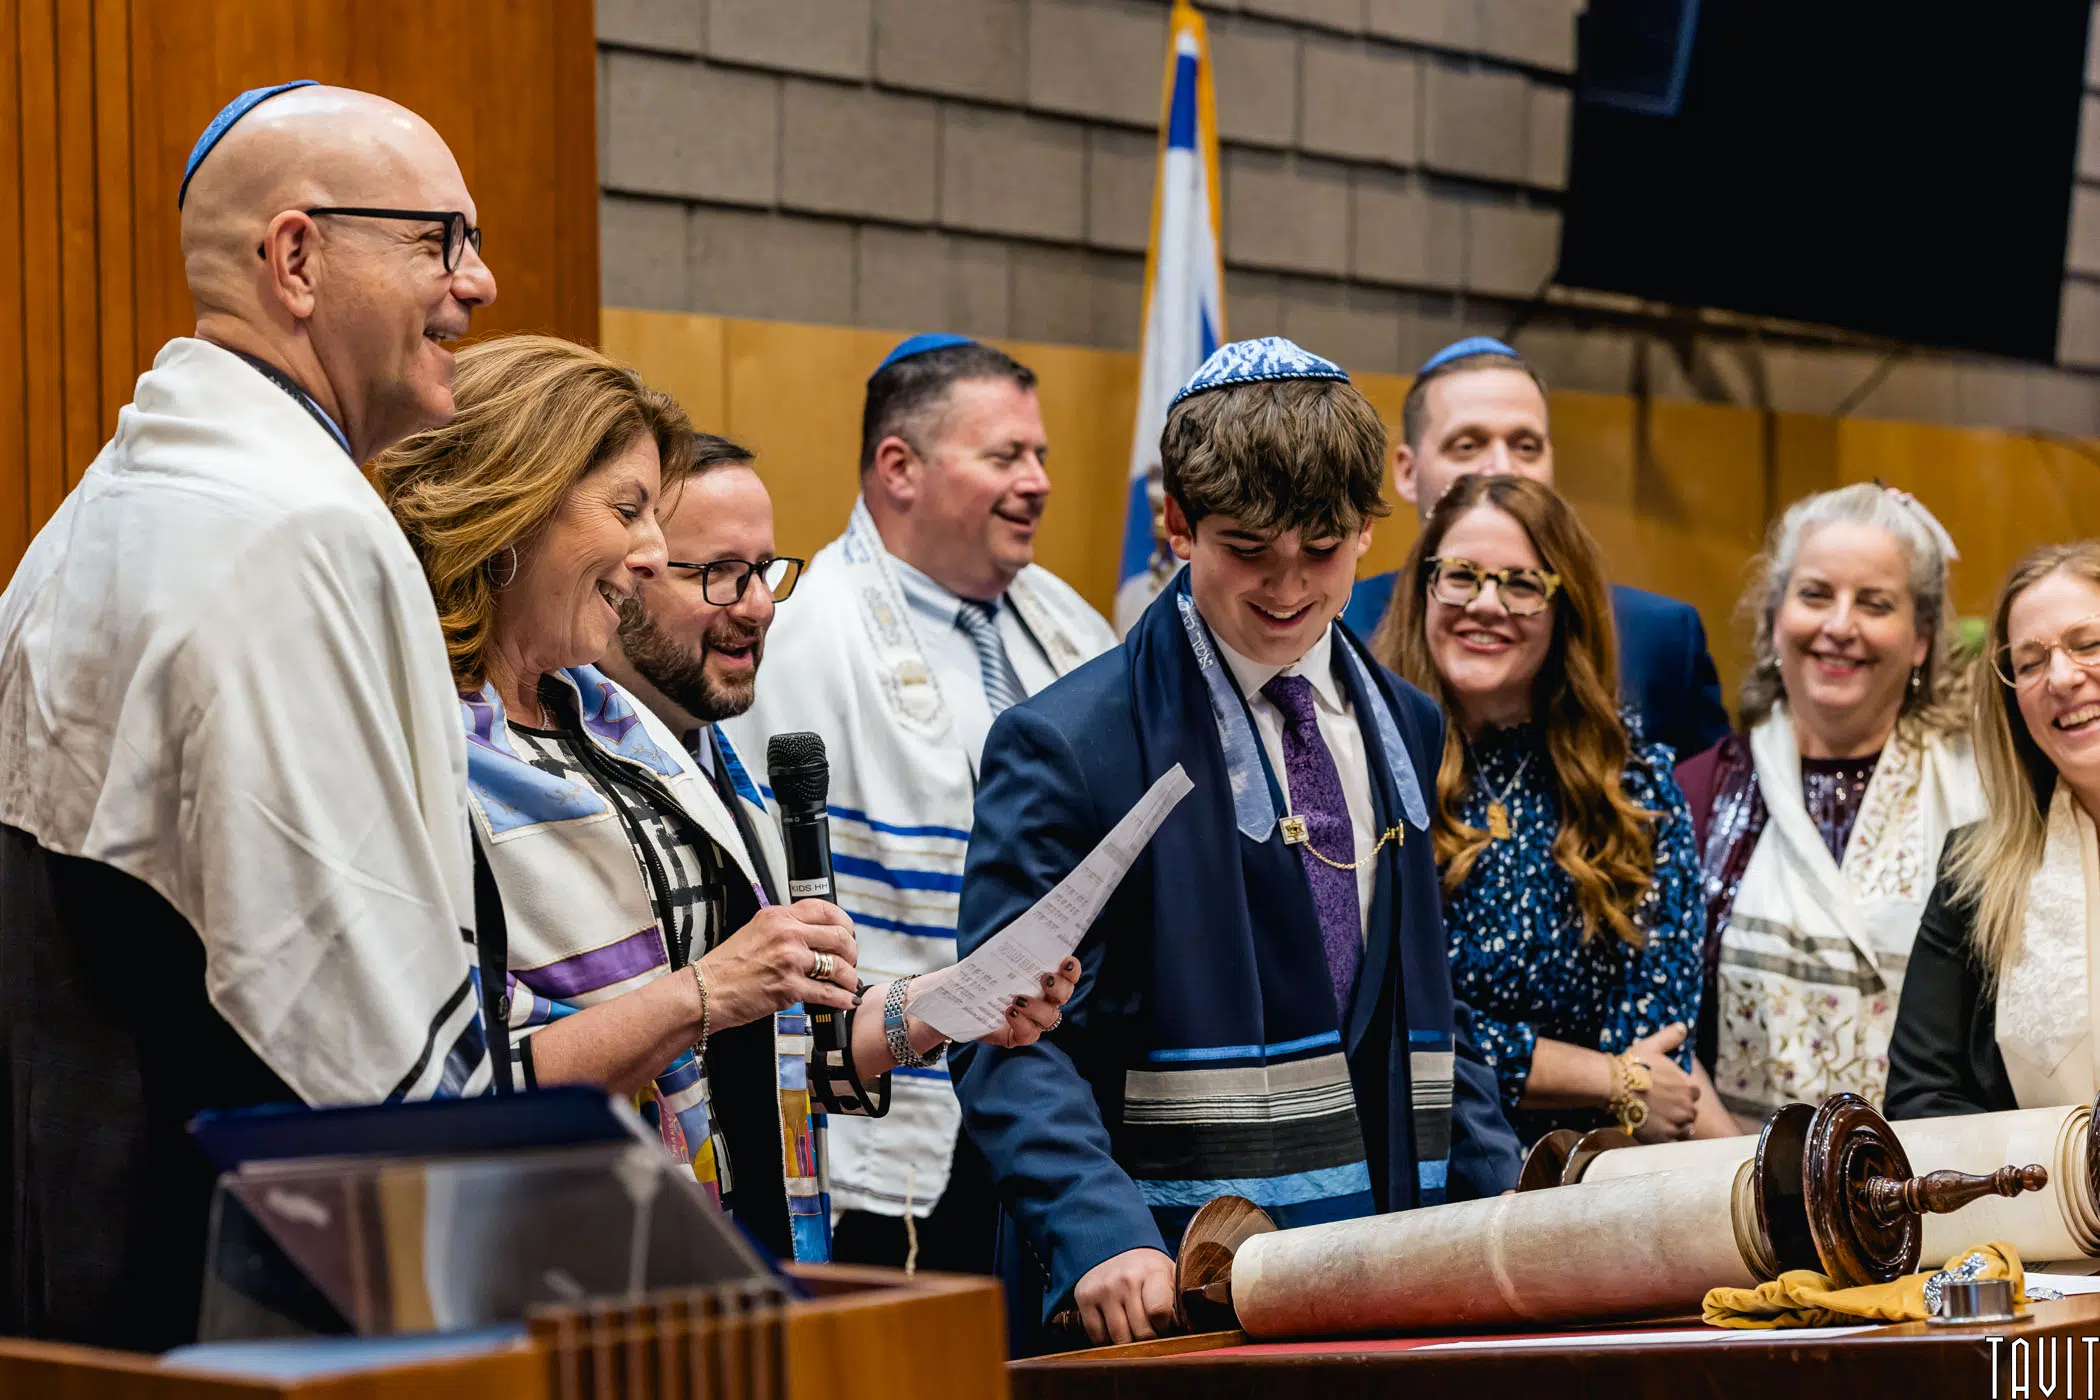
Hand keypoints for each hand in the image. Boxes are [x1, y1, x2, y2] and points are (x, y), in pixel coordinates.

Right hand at [696, 900, 858, 1029]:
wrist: (705, 991)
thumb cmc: (727, 967)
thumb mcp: (755, 931)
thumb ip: (784, 929)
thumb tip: (814, 936)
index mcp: (778, 916)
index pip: (825, 909)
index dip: (844, 923)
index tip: (847, 934)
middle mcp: (786, 934)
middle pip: (840, 937)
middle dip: (852, 952)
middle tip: (850, 961)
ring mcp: (789, 960)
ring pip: (839, 966)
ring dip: (849, 978)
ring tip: (848, 984)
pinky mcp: (789, 987)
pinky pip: (828, 993)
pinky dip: (841, 999)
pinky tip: (844, 1001)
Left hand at [966, 957, 1080, 1049]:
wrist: (959, 1000)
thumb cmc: (981, 976)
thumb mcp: (994, 959)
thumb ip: (1008, 949)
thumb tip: (1018, 931)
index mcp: (1044, 980)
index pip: (1067, 975)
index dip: (1072, 970)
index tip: (1066, 961)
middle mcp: (1044, 1000)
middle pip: (1063, 997)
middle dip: (1059, 988)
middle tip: (1045, 979)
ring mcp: (1033, 1020)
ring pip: (1049, 1018)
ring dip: (1037, 1007)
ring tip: (1017, 999)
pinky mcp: (1018, 1036)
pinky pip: (1028, 1035)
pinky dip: (1022, 1024)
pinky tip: (1009, 1012)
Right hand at [1074, 1247, 1175, 1344]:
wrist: (1115, 1248)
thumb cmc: (1147, 1270)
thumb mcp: (1168, 1275)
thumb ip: (1177, 1300)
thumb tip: (1185, 1330)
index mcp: (1152, 1272)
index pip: (1159, 1311)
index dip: (1165, 1326)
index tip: (1165, 1324)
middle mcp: (1125, 1279)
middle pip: (1141, 1332)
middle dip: (1149, 1338)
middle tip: (1150, 1330)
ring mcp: (1103, 1289)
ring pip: (1119, 1339)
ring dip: (1129, 1342)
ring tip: (1134, 1328)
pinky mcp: (1084, 1297)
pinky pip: (1098, 1337)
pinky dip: (1107, 1339)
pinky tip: (1115, 1325)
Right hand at [1624, 1023, 1698, 1143]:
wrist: (1614, 1086)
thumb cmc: (1633, 1065)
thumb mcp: (1652, 1046)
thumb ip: (1670, 1037)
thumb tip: (1683, 1026)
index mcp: (1687, 1088)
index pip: (1694, 1093)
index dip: (1683, 1092)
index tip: (1671, 1092)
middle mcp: (1686, 1109)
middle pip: (1690, 1113)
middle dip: (1680, 1110)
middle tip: (1663, 1107)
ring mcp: (1675, 1125)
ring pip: (1683, 1129)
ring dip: (1675, 1125)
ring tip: (1660, 1120)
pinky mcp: (1662, 1139)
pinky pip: (1670, 1143)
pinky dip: (1665, 1139)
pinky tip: (1654, 1131)